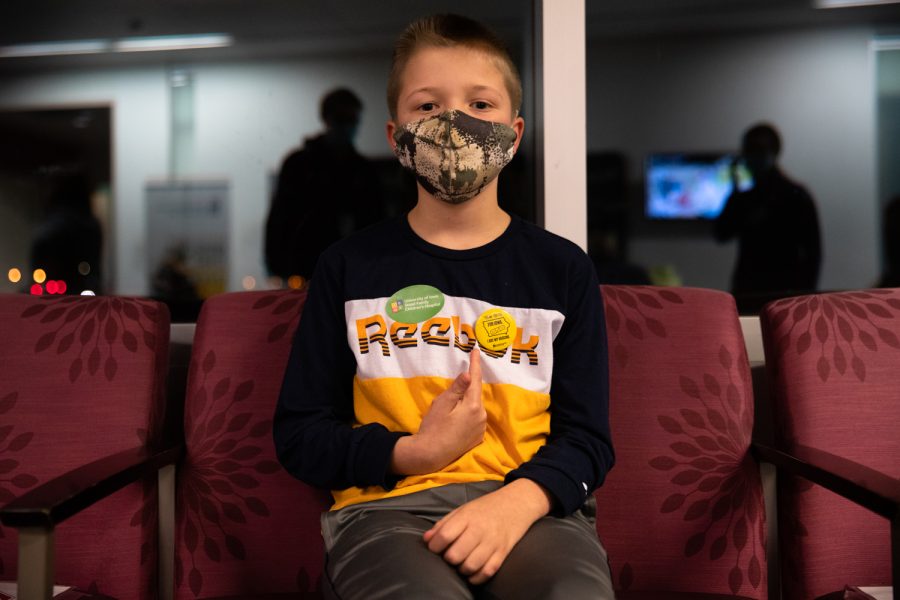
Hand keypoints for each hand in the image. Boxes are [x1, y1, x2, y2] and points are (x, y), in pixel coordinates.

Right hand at [390, 350, 484, 474]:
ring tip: (449, 410)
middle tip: (453, 388)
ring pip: (475, 407)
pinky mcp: (477, 438)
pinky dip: (468, 415)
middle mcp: (482, 417)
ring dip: (466, 403)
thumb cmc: (433, 427)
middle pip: (475, 395)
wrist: (430, 455)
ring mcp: (481, 429)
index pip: (475, 379)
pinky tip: (455, 420)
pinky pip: (475, 419)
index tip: (476, 351)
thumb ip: (456, 388)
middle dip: (467, 388)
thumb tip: (468, 374)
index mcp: (473, 406)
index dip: (475, 364)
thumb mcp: (441, 404)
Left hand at [423, 479, 551, 584]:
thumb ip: (444, 524)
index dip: (434, 546)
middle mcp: (480, 530)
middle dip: (448, 559)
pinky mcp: (503, 553)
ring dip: (461, 569)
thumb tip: (426, 539)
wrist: (517, 503)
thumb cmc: (486, 508)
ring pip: (470, 566)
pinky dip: (476, 577)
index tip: (434, 547)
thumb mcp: (463, 509)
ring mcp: (493, 543)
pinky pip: (487, 572)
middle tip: (449, 556)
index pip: (445, 535)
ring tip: (460, 563)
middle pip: (456, 554)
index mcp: (467, 516)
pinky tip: (471, 572)